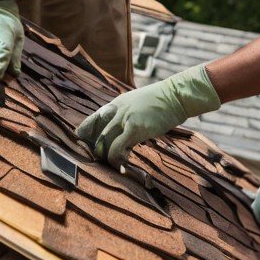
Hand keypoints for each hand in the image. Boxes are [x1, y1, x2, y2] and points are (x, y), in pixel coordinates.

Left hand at [76, 64, 220, 164]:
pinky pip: (118, 149)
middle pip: (95, 135)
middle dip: (96, 151)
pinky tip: (124, 165)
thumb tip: (121, 133)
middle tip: (102, 162)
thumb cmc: (160, 102)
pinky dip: (118, 160)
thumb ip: (126, 116)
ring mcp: (124, 119)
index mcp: (115, 105)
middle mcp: (116, 111)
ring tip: (115, 165)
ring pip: (103, 144)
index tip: (83, 145)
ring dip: (107, 158)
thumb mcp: (137, 104)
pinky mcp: (135, 128)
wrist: (176, 95)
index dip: (85, 135)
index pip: (92, 120)